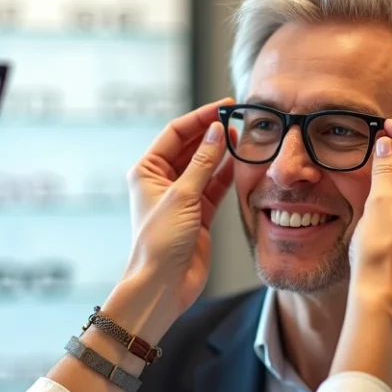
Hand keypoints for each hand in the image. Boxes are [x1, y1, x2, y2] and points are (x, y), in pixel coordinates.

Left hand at [123, 98, 235, 322]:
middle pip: (191, 146)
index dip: (200, 118)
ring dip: (222, 151)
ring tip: (243, 136)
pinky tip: (241, 161)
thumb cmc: (160, 242)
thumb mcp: (183, 196)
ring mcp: (182, 197)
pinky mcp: (199, 214)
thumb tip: (217, 131)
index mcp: (147, 171)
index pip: (175, 133)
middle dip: (212, 132)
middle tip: (238, 118)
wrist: (163, 285)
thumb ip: (203, 163)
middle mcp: (163, 181)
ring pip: (205, 166)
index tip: (223, 106)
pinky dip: (227, 174)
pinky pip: (215, 186)